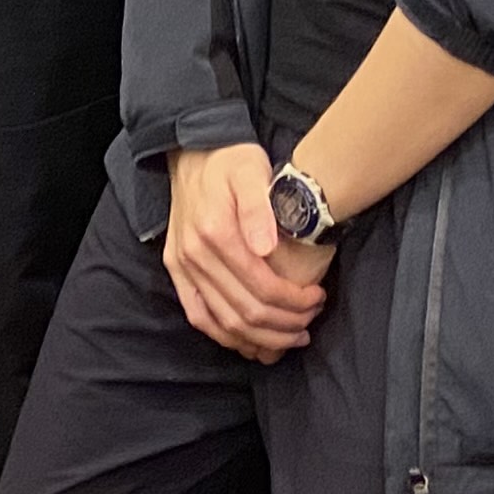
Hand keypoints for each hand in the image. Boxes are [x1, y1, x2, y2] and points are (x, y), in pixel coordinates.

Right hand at [163, 142, 327, 360]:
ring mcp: (181, 265)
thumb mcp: (252, 171)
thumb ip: (260, 208)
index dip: (294, 302)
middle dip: (284, 325)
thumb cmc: (230, 161)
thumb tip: (267, 247)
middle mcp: (194, 254)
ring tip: (290, 337)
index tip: (317, 298)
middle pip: (244, 311)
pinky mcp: (176, 269)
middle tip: (310, 322)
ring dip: (260, 338)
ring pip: (223, 322)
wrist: (192, 152)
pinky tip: (251, 340)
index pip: (261, 287)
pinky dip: (225, 336)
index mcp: (215, 232)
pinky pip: (198, 316)